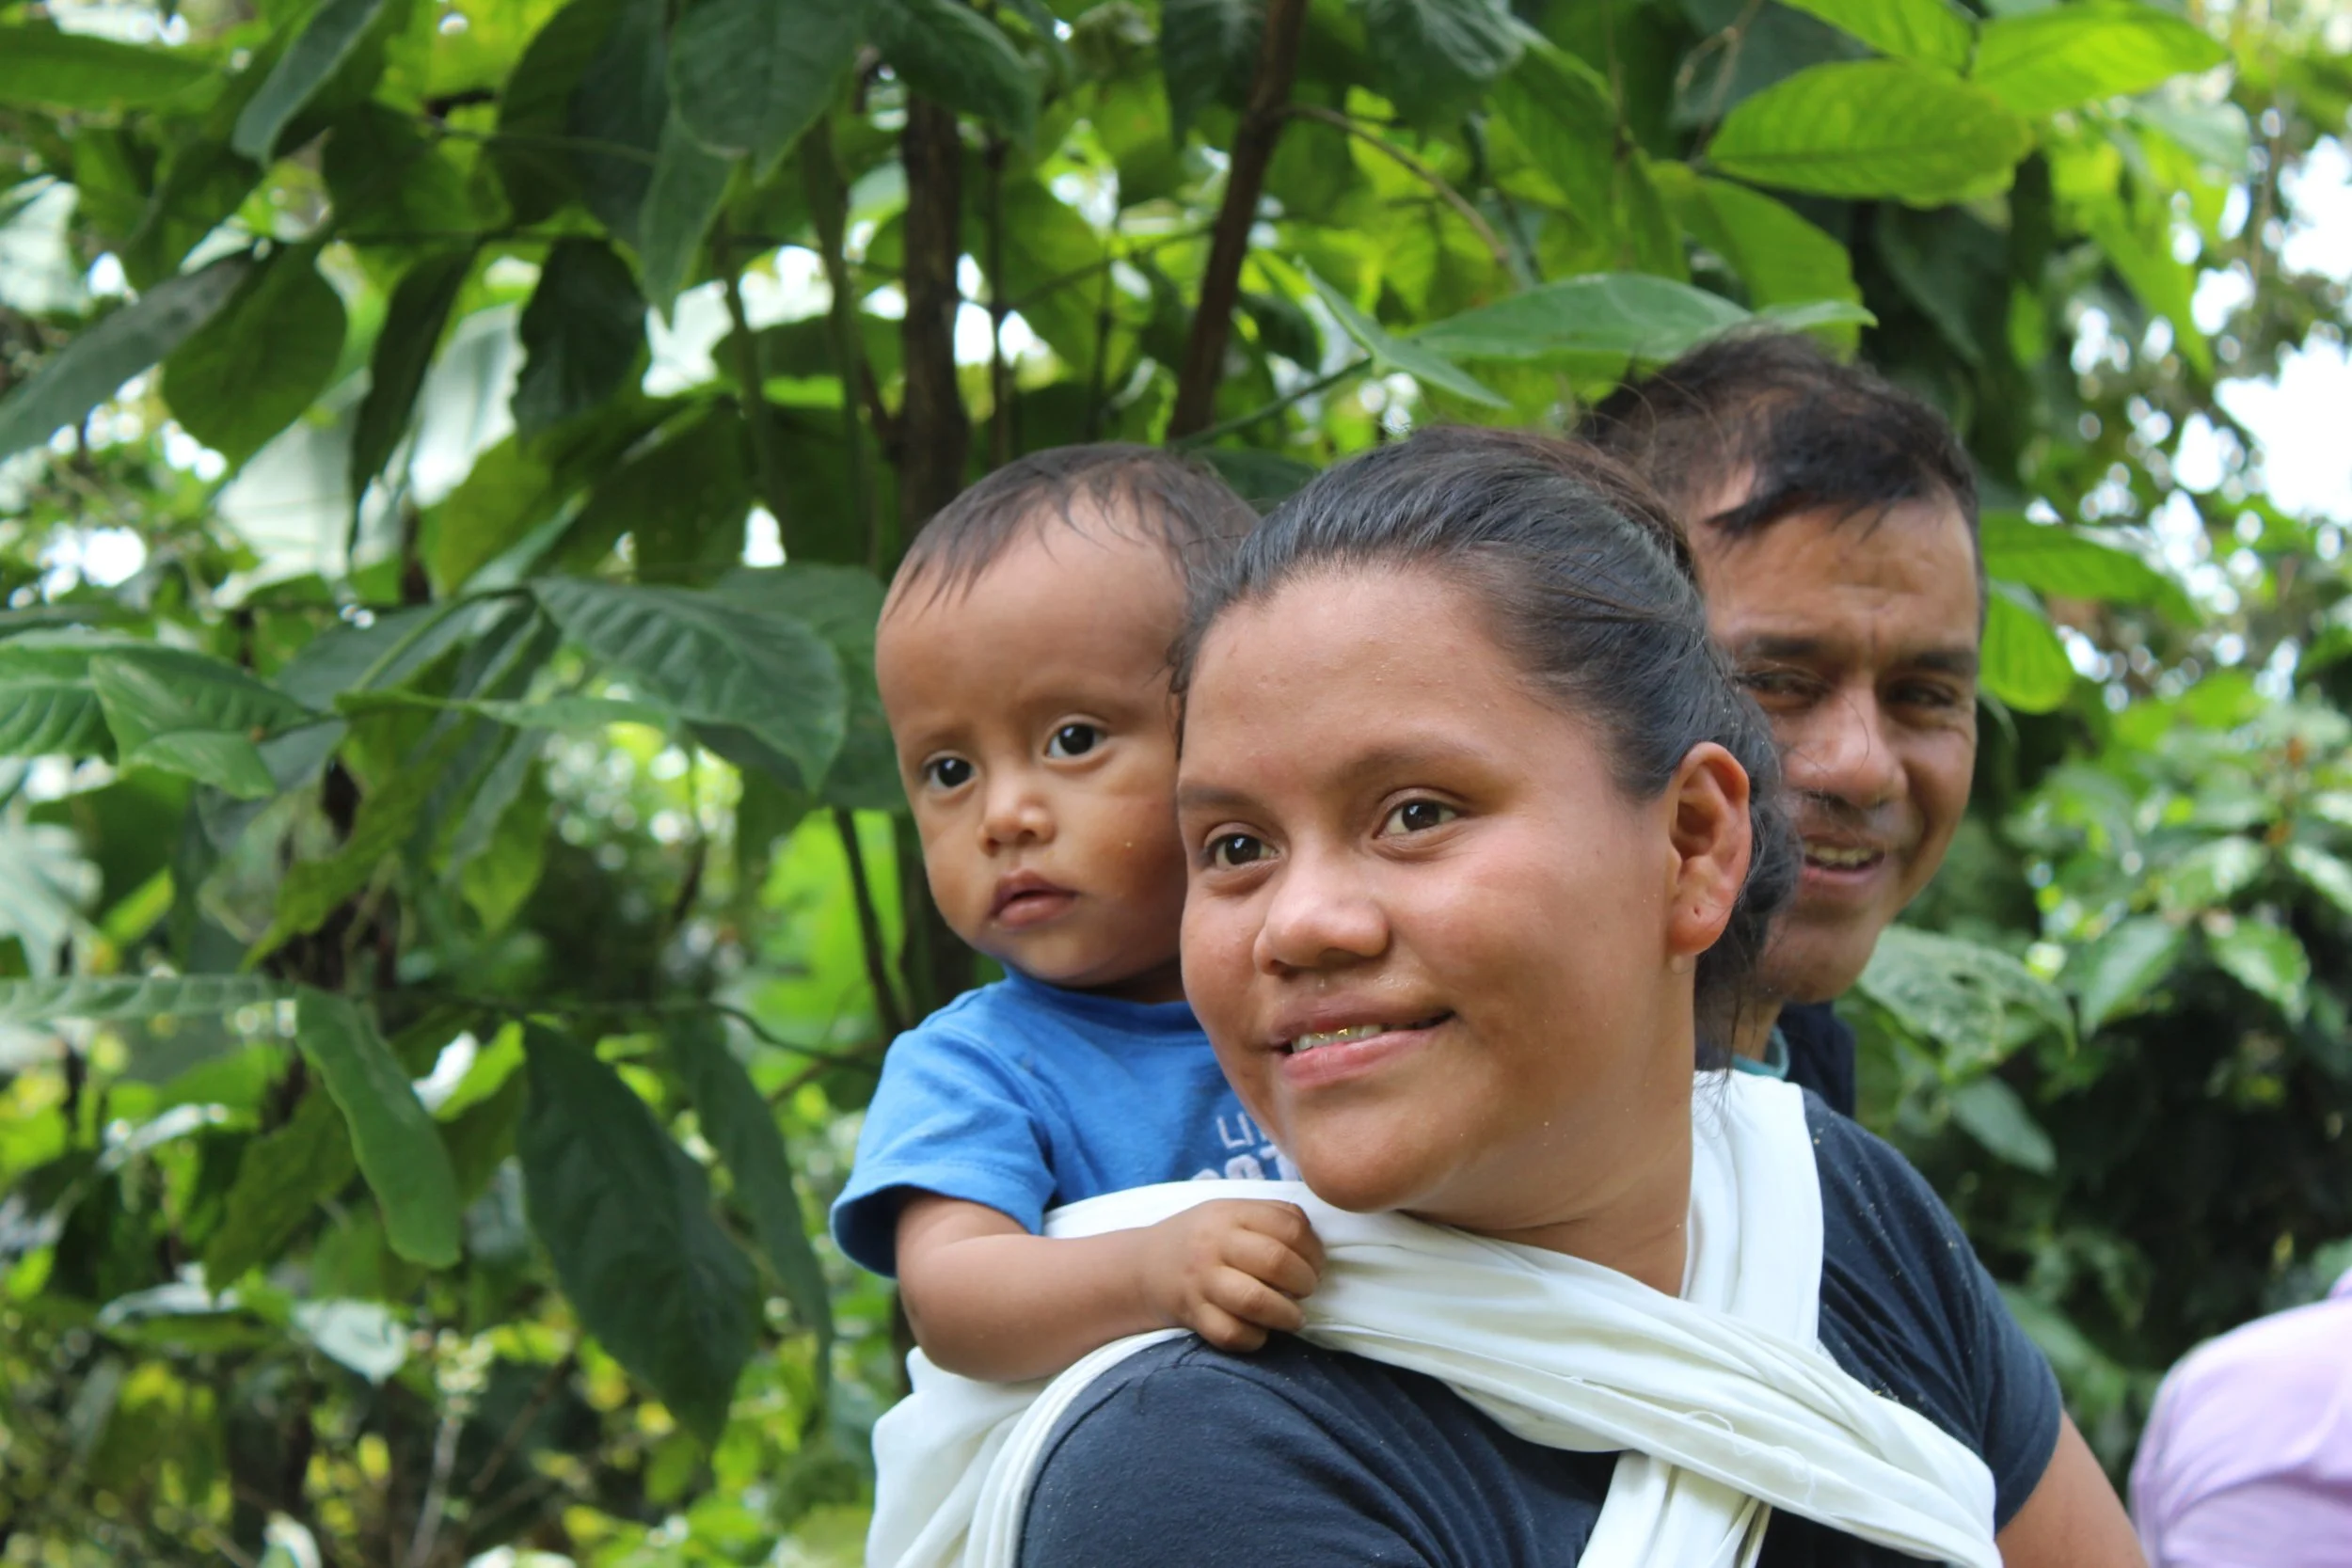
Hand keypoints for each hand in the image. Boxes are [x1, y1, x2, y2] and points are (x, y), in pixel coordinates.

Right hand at [1140, 1199, 1324, 1352]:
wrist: (1145, 1266)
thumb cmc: (1203, 1238)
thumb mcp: (1231, 1212)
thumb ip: (1272, 1216)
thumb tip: (1317, 1242)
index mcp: (1230, 1213)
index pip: (1289, 1226)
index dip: (1314, 1250)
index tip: (1316, 1265)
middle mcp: (1214, 1244)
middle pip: (1276, 1261)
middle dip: (1305, 1281)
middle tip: (1306, 1290)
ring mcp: (1201, 1281)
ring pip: (1254, 1301)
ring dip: (1286, 1315)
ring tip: (1294, 1317)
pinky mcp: (1192, 1314)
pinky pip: (1230, 1334)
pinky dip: (1254, 1338)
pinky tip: (1261, 1332)